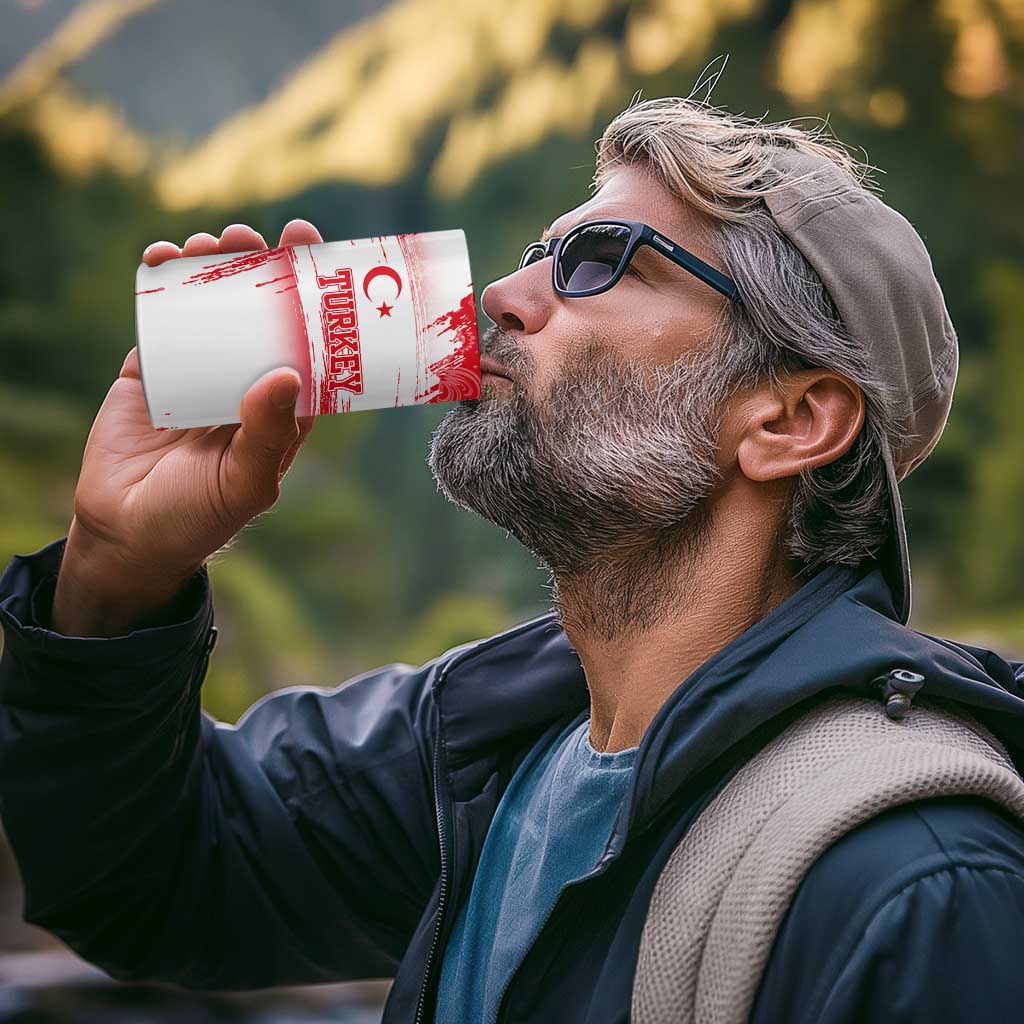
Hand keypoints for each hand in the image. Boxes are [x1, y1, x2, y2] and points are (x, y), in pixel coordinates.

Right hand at [52, 220, 324, 635]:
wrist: (126, 533)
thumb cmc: (199, 516)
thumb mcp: (244, 482)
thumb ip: (267, 434)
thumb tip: (286, 373)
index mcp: (282, 405)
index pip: (307, 340)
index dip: (311, 295)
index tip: (311, 248)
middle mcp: (246, 380)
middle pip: (260, 311)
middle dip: (259, 267)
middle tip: (255, 236)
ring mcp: (199, 370)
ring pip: (212, 305)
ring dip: (213, 266)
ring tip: (211, 242)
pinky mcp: (152, 368)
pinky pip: (160, 316)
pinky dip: (160, 282)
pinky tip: (162, 257)